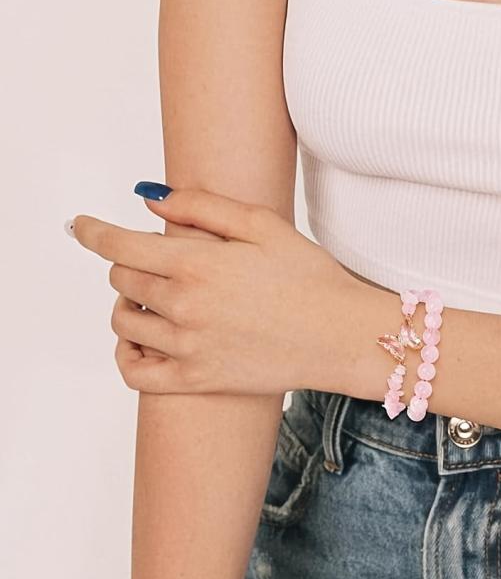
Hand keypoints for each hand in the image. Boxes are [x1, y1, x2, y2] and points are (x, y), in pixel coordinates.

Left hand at [70, 186, 355, 394]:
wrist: (342, 337)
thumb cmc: (311, 278)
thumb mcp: (264, 225)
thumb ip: (203, 206)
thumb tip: (149, 200)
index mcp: (197, 262)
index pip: (118, 244)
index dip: (91, 231)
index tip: (79, 226)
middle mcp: (184, 305)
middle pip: (120, 279)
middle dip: (126, 264)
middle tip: (152, 261)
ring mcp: (188, 346)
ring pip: (123, 321)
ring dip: (129, 303)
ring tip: (154, 298)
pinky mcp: (199, 379)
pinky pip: (136, 372)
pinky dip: (128, 354)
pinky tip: (142, 342)